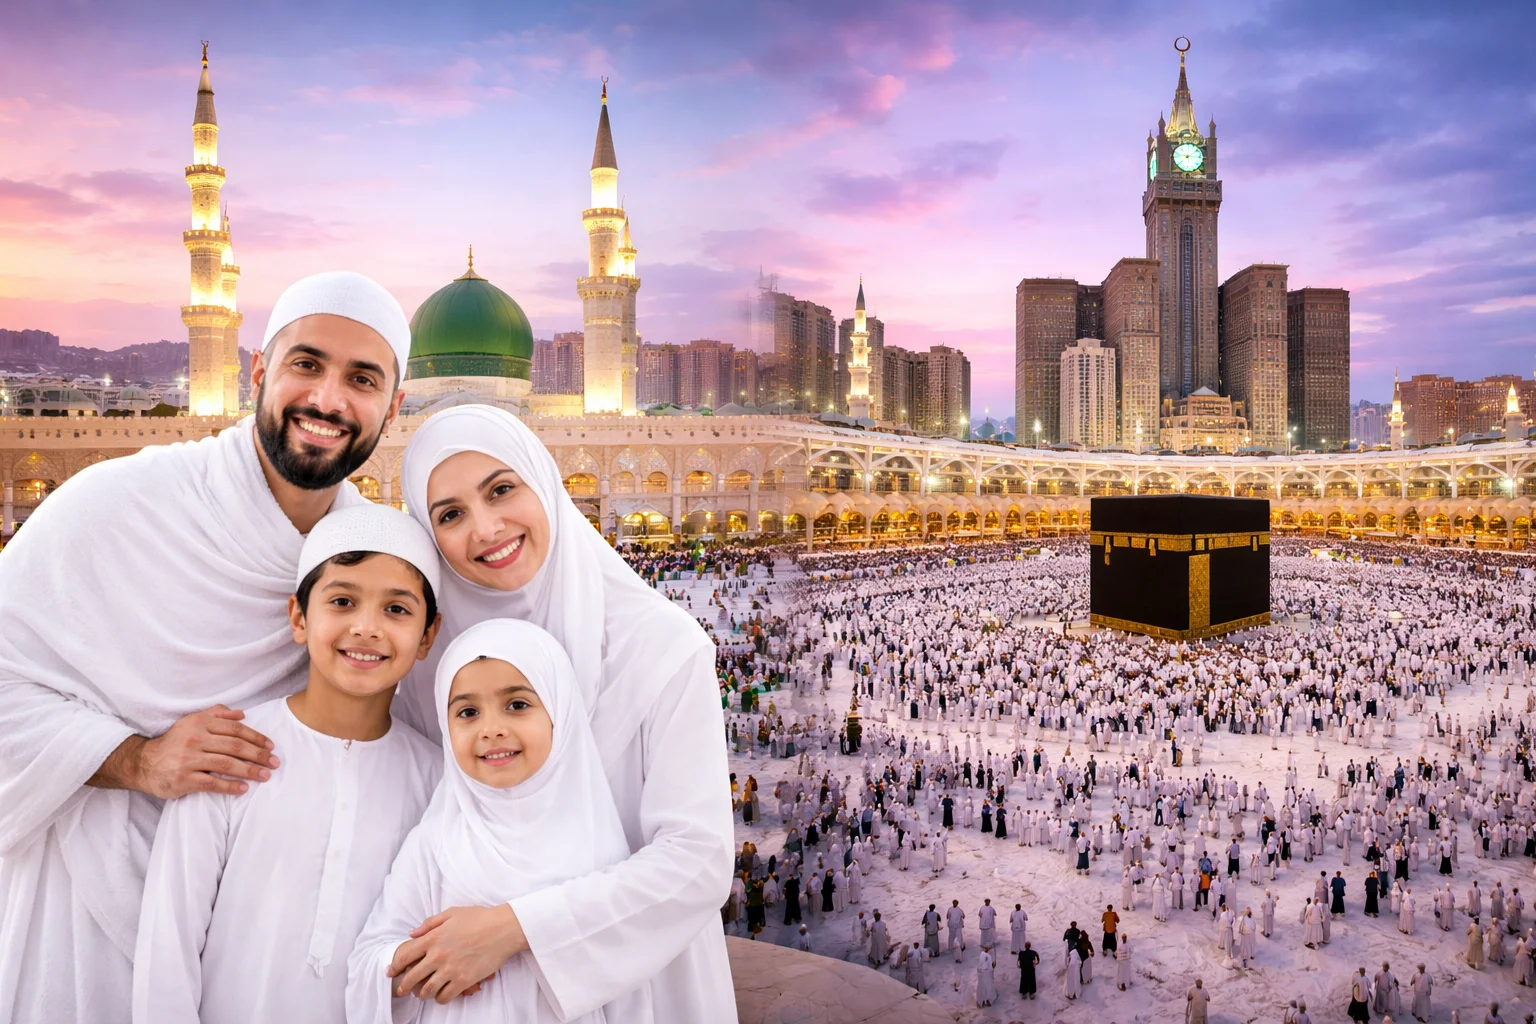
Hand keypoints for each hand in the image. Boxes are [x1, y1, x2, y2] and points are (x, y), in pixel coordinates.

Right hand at [95, 705, 276, 798]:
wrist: (144, 763)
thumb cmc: (175, 742)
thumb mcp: (192, 721)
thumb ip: (217, 714)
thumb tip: (242, 714)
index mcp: (199, 723)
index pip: (235, 729)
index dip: (256, 737)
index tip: (271, 746)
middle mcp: (194, 739)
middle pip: (235, 747)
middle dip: (258, 755)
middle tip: (274, 763)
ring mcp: (188, 759)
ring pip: (227, 764)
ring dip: (249, 771)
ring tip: (265, 776)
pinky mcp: (183, 779)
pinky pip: (212, 783)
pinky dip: (230, 786)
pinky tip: (243, 788)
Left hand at [388, 904, 525, 1002]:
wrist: (503, 929)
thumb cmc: (479, 918)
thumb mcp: (452, 913)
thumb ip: (430, 923)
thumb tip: (412, 933)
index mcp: (433, 938)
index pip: (405, 956)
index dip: (395, 966)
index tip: (392, 971)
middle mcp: (438, 955)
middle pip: (412, 977)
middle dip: (403, 986)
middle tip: (402, 990)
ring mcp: (450, 969)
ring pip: (426, 990)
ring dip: (422, 994)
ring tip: (422, 994)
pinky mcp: (463, 980)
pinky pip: (445, 996)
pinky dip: (440, 998)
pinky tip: (441, 995)